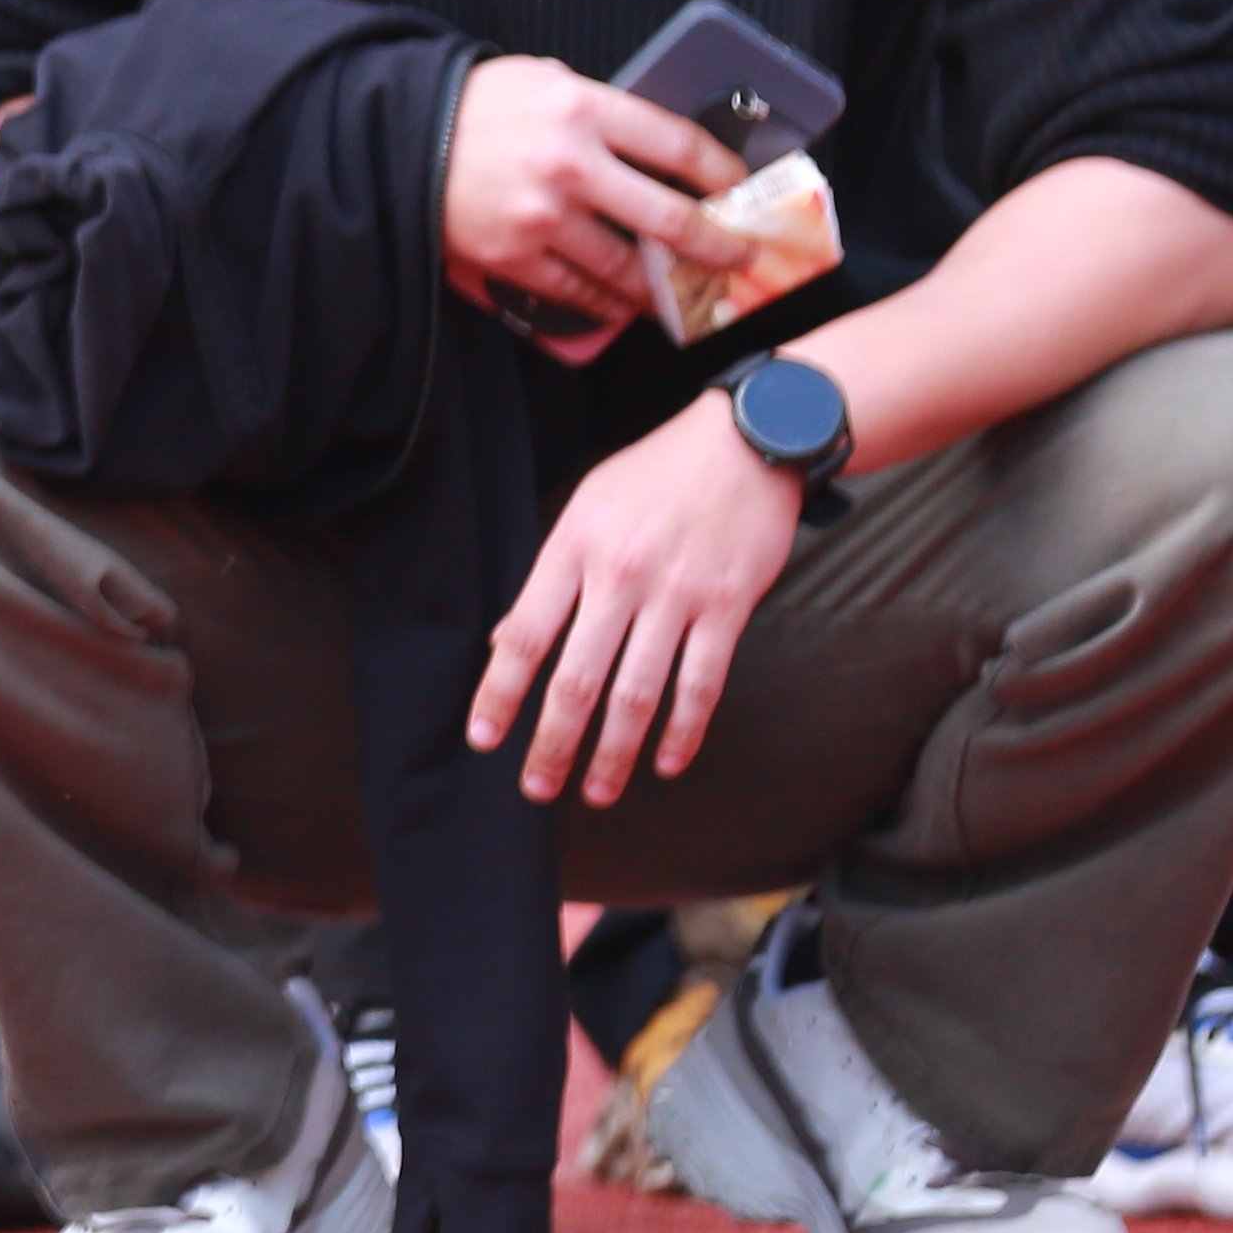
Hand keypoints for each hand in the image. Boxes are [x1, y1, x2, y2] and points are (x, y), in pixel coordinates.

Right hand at [440, 55, 740, 355]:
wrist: (395, 135)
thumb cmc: (477, 106)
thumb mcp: (548, 82)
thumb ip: (605, 112)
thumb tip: (664, 153)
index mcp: (584, 110)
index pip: (680, 147)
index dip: (724, 176)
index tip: (741, 192)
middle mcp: (569, 165)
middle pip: (670, 218)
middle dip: (717, 245)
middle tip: (738, 257)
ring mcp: (540, 216)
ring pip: (625, 267)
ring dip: (662, 286)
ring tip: (683, 290)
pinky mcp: (510, 256)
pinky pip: (575, 291)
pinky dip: (605, 302)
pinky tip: (622, 302)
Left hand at [467, 395, 810, 802]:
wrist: (747, 441)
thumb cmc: (656, 476)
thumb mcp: (587, 506)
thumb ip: (551, 576)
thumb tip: (509, 642)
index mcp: (574, 546)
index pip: (525, 635)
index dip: (500, 694)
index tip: (484, 739)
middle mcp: (621, 574)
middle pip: (577, 678)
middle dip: (552, 743)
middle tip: (537, 788)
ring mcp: (677, 593)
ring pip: (638, 692)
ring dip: (614, 752)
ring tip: (598, 791)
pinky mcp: (729, 604)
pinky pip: (702, 682)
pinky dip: (683, 730)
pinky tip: (666, 762)